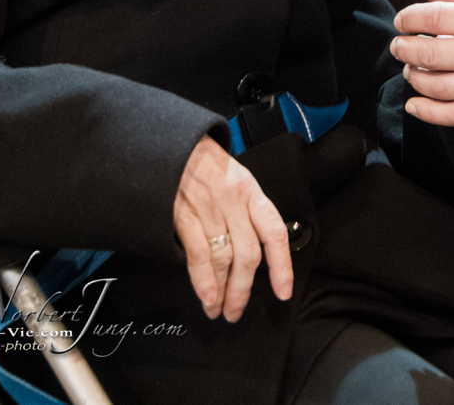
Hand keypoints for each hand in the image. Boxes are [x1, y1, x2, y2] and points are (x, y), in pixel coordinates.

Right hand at [173, 135, 292, 322]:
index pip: (274, 231)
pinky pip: (199, 254)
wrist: (169, 141)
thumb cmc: (202, 160)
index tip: (283, 292)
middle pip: (248, 255)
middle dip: (243, 290)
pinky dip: (203, 281)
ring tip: (219, 310)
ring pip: (224, 259)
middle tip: (237, 311)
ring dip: (222, 292)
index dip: (282, 265)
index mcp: (250, 190)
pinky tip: (207, 297)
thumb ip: (244, 208)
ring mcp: (208, 208)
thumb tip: (252, 248)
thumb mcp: (233, 175)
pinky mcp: (183, 214)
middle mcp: (233, 200)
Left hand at [390, 0, 453, 126]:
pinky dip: (430, 113)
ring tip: (410, 71)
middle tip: (399, 47)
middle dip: (405, 50)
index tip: (402, 21)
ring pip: (440, 86)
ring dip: (415, 78)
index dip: (410, 19)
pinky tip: (415, 106)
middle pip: (432, 53)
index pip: (437, 18)